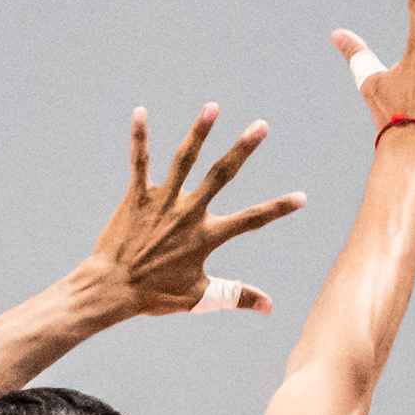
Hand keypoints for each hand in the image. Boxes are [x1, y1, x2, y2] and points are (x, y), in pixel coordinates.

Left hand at [86, 105, 304, 316]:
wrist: (112, 288)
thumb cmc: (155, 295)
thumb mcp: (200, 299)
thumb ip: (236, 296)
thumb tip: (270, 307)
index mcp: (206, 237)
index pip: (251, 220)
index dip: (278, 208)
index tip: (302, 197)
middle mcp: (188, 213)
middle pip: (221, 175)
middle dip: (243, 149)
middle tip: (261, 126)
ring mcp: (162, 201)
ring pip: (184, 159)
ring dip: (199, 132)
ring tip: (212, 107)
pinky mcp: (136, 196)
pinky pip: (139, 161)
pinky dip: (140, 136)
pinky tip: (140, 111)